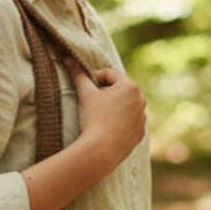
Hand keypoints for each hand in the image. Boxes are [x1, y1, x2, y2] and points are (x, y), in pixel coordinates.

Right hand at [64, 58, 146, 172]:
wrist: (101, 151)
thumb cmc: (93, 119)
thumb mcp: (85, 93)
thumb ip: (78, 74)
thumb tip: (68, 58)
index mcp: (130, 86)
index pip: (109, 74)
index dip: (94, 78)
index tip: (85, 87)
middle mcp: (141, 100)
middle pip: (119, 89)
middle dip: (105, 93)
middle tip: (91, 102)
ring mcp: (142, 118)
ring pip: (125, 106)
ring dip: (113, 107)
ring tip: (98, 117)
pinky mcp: (140, 134)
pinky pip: (128, 123)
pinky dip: (119, 123)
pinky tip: (107, 129)